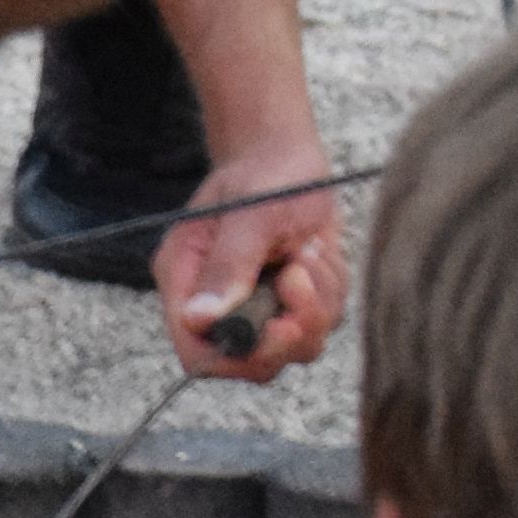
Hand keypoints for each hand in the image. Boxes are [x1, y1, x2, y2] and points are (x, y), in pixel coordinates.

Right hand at [157, 147, 345, 382]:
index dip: (238, 354)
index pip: (198, 352)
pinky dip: (332, 290)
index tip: (281, 324)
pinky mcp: (293, 304)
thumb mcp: (249, 216)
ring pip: (297, 346)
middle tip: (301, 276)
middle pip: (252, 362)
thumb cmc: (263, 176)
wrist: (289, 156)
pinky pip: (324, 322)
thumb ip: (228, 268)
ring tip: (308, 252)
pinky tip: (318, 252)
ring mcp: (258, 308)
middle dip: (290, 330)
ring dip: (317, 303)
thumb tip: (198, 319)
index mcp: (186, 284)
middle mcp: (219, 306)